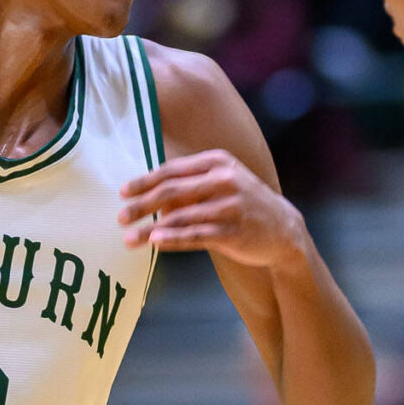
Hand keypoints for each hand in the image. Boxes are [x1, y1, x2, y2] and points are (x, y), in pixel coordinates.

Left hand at [119, 150, 305, 267]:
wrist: (284, 229)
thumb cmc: (243, 204)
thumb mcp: (221, 183)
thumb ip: (189, 185)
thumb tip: (149, 196)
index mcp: (217, 162)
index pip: (172, 170)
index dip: (144, 181)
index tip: (123, 192)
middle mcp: (224, 179)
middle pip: (171, 191)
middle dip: (141, 205)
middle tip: (120, 217)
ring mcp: (230, 205)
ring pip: (180, 217)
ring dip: (150, 228)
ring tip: (129, 239)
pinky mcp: (233, 231)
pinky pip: (196, 235)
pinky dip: (172, 239)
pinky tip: (154, 243)